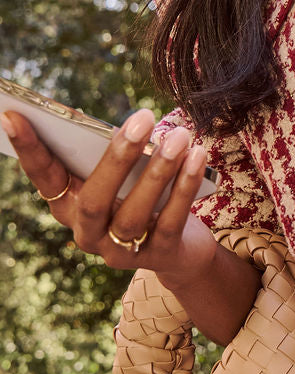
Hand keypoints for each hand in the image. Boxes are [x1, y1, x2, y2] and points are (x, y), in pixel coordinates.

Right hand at [0, 106, 217, 281]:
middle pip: (95, 198)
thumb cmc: (144, 198)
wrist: (182, 251)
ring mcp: (121, 251)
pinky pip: (171, 221)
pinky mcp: (159, 256)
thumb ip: (110, 156)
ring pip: (135, 213)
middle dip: (118, 156)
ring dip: (159, 171)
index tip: (13, 116)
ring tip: (178, 136)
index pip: (44, 178)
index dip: (29, 150)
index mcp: (68, 207)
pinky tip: (196, 158)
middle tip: (142, 117)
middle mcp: (87, 234)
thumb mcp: (122, 177)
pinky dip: (184, 187)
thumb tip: (108, 122)